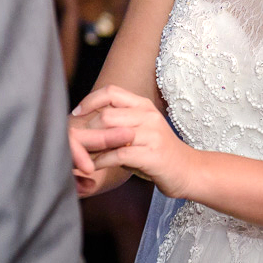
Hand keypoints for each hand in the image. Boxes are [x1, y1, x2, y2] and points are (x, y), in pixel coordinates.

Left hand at [71, 85, 196, 198]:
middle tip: (75, 141)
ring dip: (91, 145)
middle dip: (86, 129)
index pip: (112, 92)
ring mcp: (152, 135)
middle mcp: (149, 116)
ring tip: (80, 154)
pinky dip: (101, 161)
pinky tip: (94, 166)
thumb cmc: (157, 152)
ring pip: (111, 133)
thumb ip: (119, 123)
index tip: (76, 113)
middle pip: (107, 114)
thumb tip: (86, 122)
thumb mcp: (141, 130)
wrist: (187, 170)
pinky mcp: (152, 155)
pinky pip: (118, 155)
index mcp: (144, 106)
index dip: (90, 100)